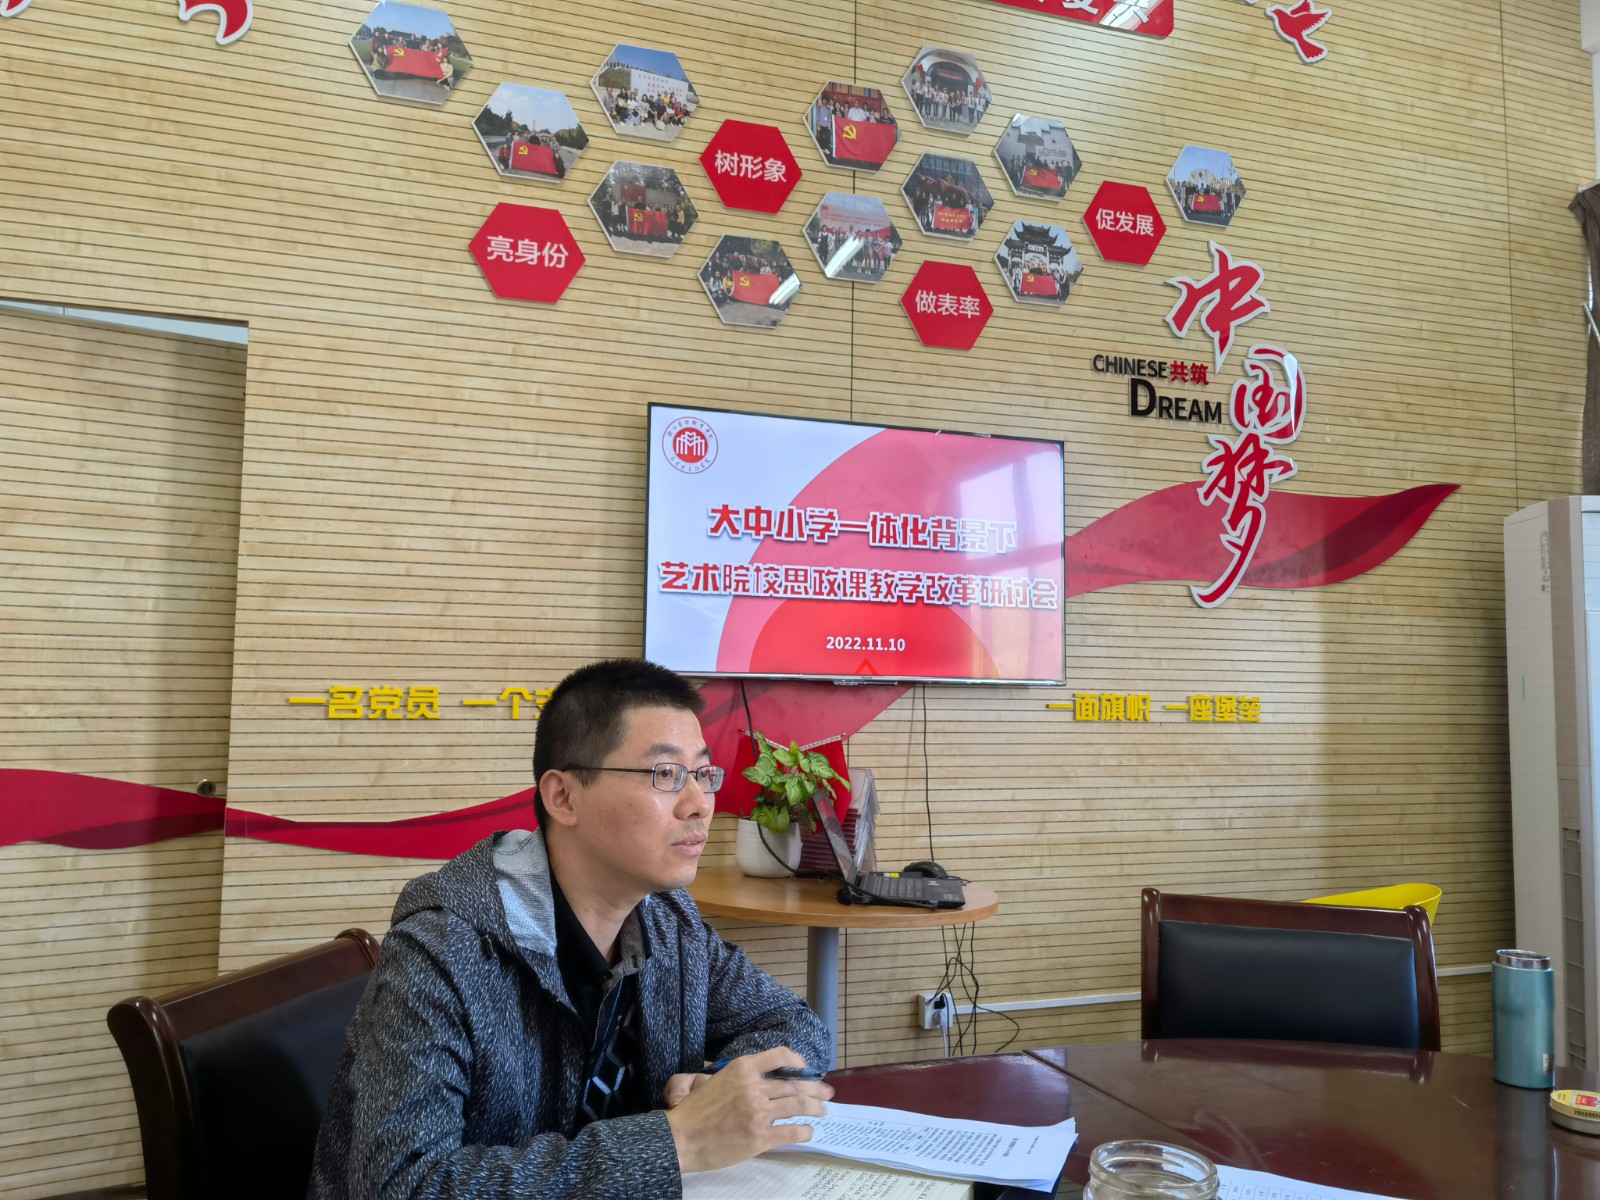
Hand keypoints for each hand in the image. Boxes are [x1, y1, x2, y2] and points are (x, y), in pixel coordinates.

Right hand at [665, 1046, 832, 1173]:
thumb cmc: (695, 1111)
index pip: (780, 1056)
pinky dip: (805, 1130)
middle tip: (827, 1093)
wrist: (682, 1138)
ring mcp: (759, 1112)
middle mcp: (754, 1087)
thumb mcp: (716, 1080)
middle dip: (816, 1089)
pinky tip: (808, 1131)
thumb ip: (742, 1078)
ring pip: (798, 1106)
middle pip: (795, 1084)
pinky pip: (792, 1131)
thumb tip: (765, 1080)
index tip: (806, 1069)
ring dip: (815, 1108)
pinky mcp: (761, 1137)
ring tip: (822, 1111)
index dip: (799, 1062)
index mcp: (743, 1069)